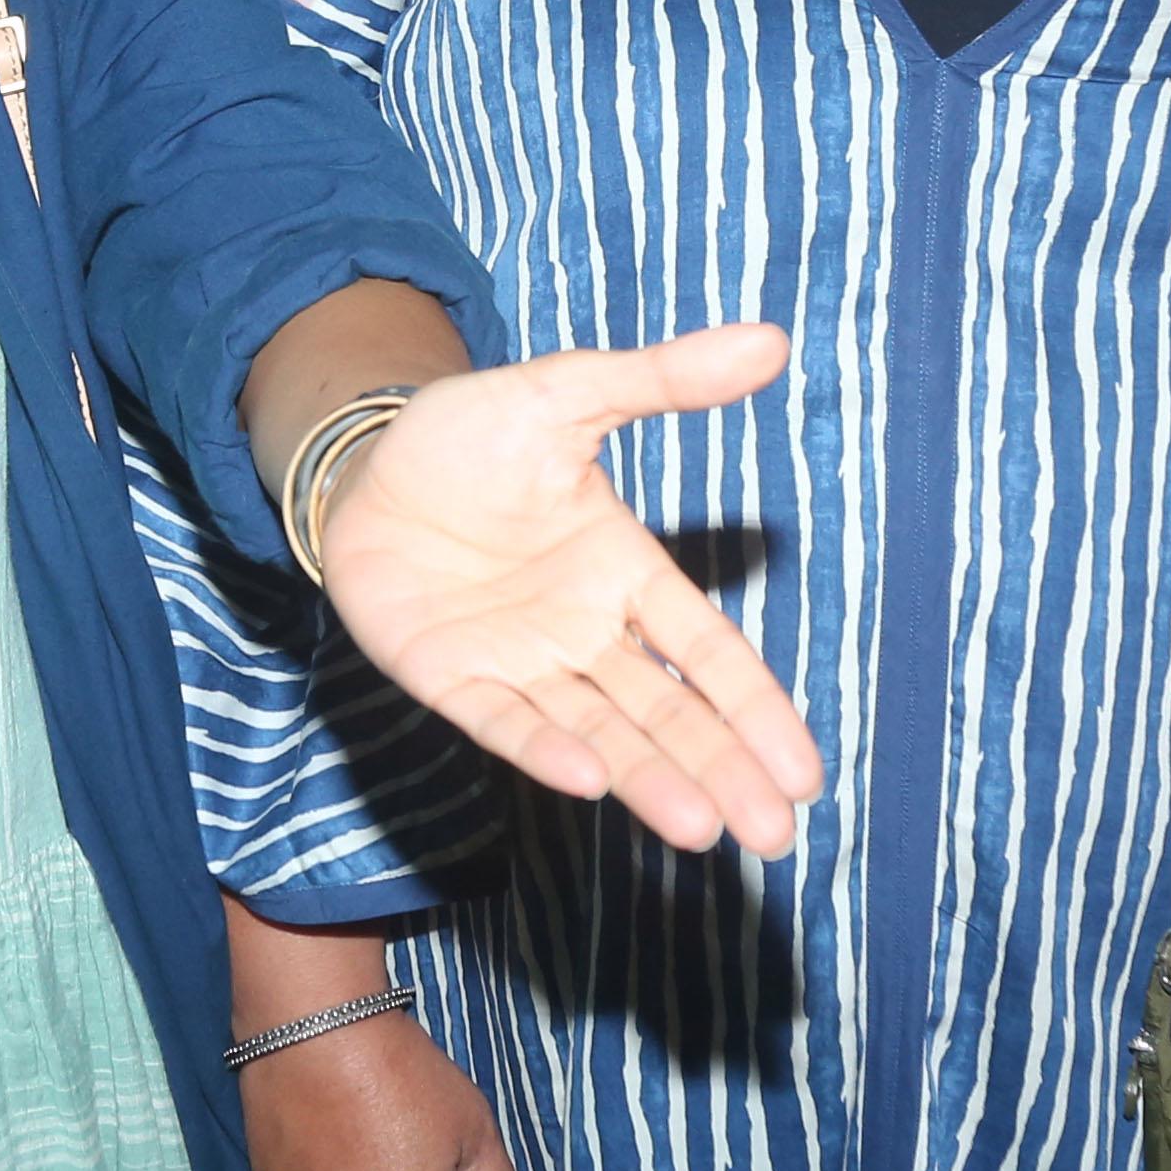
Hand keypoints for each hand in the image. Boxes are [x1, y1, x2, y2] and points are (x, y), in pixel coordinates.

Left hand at [310, 323, 827, 859]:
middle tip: (774, 832)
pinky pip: (503, 720)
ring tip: (702, 828)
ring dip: (648, 779)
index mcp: (624, 573)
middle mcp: (581, 633)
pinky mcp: (448, 676)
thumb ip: (663, 379)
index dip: (753, 706)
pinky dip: (544, 747)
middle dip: (720, 768)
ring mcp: (516, 660)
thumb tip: (770, 339)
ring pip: (598, 731)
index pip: (705, 651)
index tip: (804, 770)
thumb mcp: (570, 394)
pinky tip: (588, 779)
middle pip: (665, 712)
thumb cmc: (474, 434)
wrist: (366, 457)